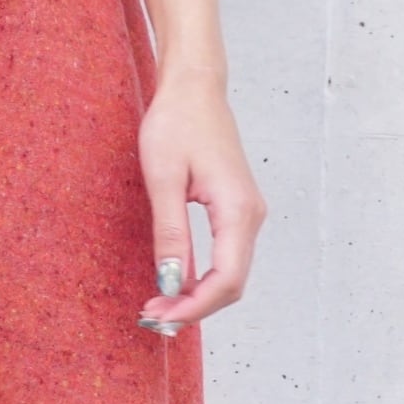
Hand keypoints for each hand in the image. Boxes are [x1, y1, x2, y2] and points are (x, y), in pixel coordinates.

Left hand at [134, 67, 265, 331]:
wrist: (194, 87)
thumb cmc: (176, 123)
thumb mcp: (163, 178)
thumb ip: (171, 233)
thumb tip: (172, 282)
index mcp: (237, 209)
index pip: (227, 280)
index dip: (195, 307)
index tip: (161, 316)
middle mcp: (251, 215)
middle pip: (232, 283)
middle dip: (195, 306)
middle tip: (153, 316)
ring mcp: (247, 212)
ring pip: (231, 272)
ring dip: (198, 294)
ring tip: (159, 303)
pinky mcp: (237, 208)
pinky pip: (227, 255)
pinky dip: (203, 276)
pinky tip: (176, 280)